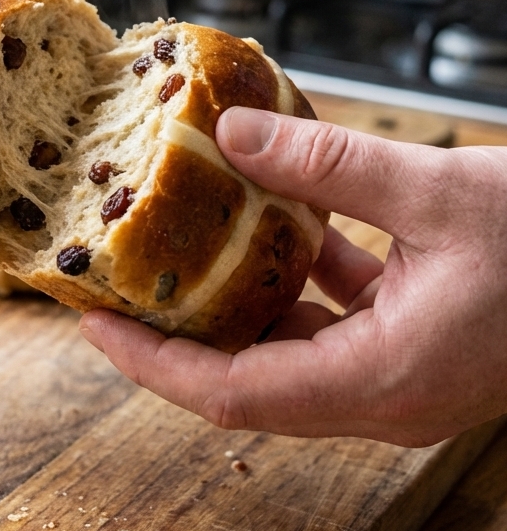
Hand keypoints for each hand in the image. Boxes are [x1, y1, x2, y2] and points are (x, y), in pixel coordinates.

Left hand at [80, 106, 506, 444]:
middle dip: (178, 332)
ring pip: (290, 348)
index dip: (151, 363)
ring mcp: (402, 376)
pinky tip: (283, 218)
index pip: (229, 394)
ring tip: (179, 246)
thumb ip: (329, 162)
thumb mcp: (438, 189)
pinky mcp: (419, 343)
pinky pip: (336, 321)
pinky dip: (300, 278)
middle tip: (117, 280)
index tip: (92, 320)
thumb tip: (234, 133)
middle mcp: (384, 396)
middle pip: (248, 379)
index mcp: (380, 382)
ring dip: (237, 300)